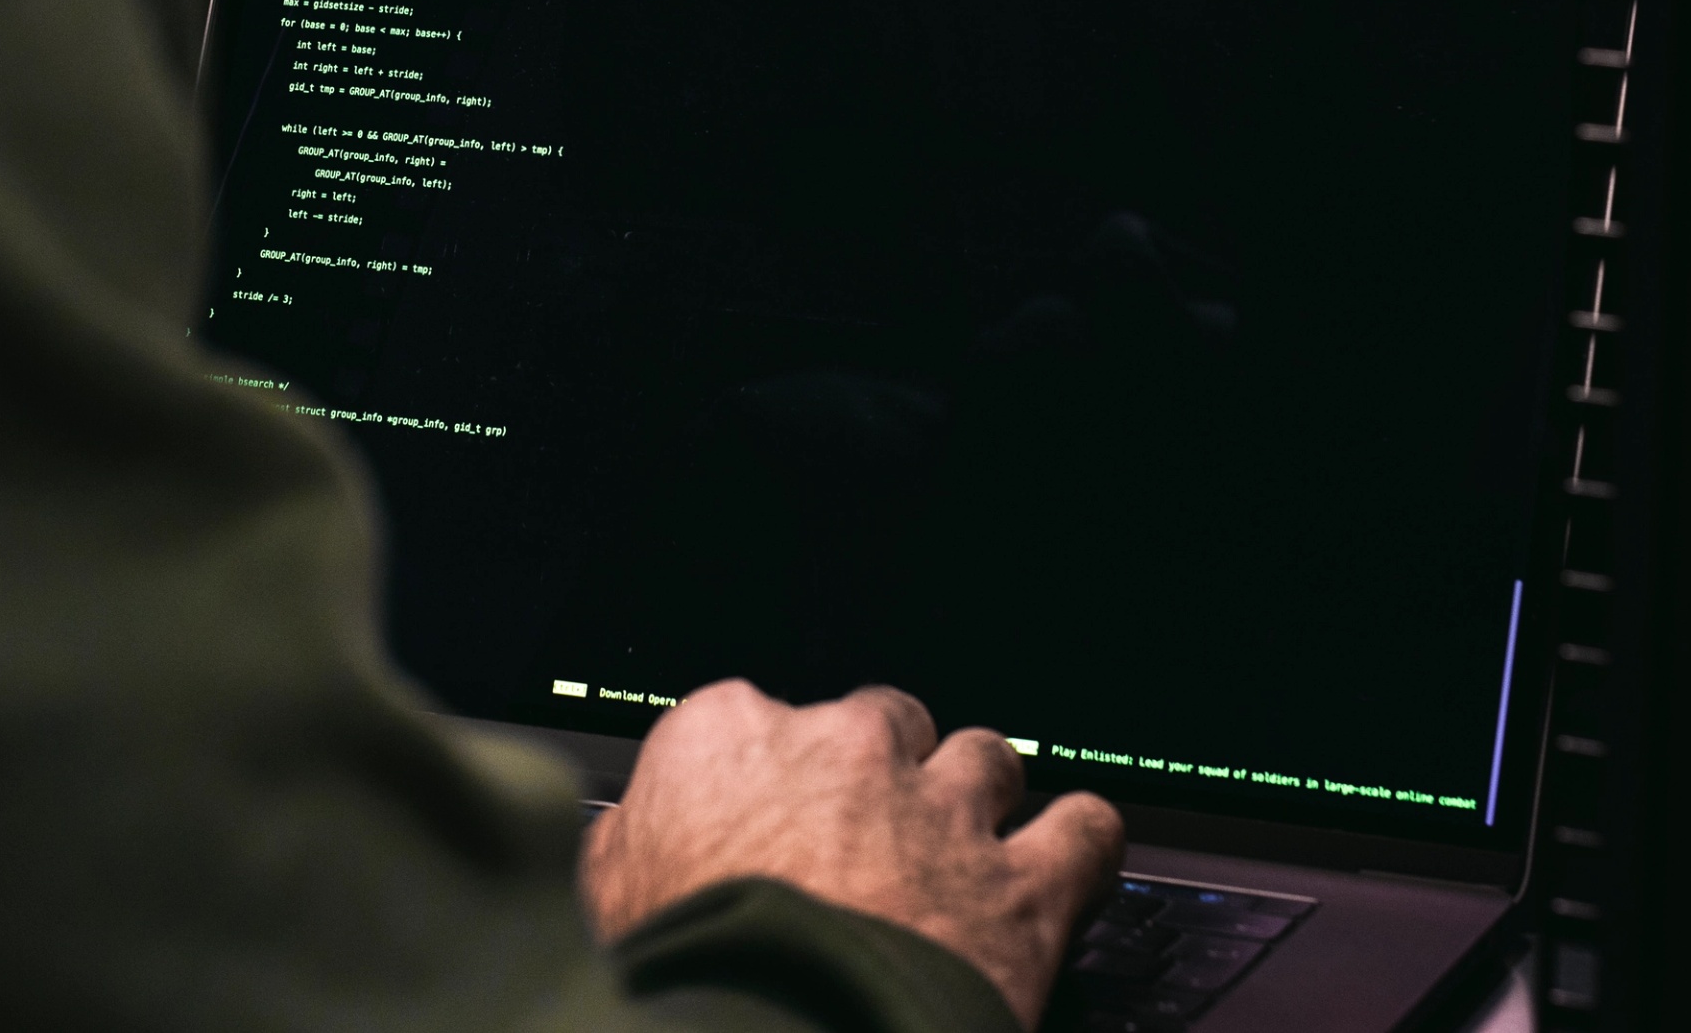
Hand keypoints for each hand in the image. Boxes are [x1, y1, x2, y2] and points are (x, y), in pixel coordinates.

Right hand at [581, 679, 1124, 1025]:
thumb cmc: (685, 972)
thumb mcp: (606, 901)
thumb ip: (631, 845)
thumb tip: (633, 838)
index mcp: (728, 739)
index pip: (752, 719)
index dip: (769, 778)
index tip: (770, 821)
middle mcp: (845, 749)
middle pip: (883, 722)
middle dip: (884, 776)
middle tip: (868, 847)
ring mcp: (942, 809)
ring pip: (986, 757)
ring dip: (980, 798)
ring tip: (966, 853)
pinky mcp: (1022, 881)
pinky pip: (1084, 828)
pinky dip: (1081, 844)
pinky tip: (1068, 864)